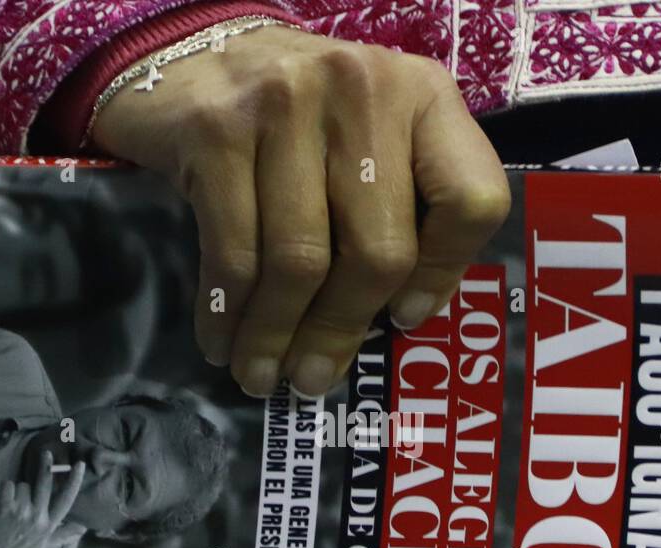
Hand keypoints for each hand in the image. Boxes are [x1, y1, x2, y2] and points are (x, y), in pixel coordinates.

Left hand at [0, 453, 85, 547]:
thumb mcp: (42, 545)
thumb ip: (62, 535)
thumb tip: (82, 529)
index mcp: (48, 525)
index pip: (66, 500)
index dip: (74, 481)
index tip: (79, 465)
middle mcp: (37, 517)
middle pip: (45, 483)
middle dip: (46, 465)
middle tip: (46, 453)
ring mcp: (21, 512)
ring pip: (23, 485)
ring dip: (16, 492)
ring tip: (11, 507)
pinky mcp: (4, 507)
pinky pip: (8, 485)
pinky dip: (4, 491)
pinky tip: (1, 503)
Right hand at [92, 26, 509, 396]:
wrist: (190, 56)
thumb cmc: (299, 123)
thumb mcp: (372, 141)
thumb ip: (403, 208)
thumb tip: (401, 318)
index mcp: (425, 96)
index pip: (470, 202)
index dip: (441, 275)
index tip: (404, 319)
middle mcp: (365, 89)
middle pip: (378, 249)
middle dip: (341, 330)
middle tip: (313, 378)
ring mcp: (287, 104)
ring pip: (300, 260)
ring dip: (276, 336)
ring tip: (261, 375)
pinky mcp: (217, 131)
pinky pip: (234, 251)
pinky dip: (228, 312)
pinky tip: (222, 340)